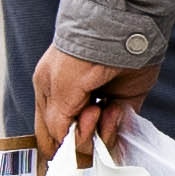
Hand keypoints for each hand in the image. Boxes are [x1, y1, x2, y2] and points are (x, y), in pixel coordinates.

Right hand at [27, 49, 145, 166]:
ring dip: (101, 131)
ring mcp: (100, 105)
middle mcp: (74, 104)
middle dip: (83, 138)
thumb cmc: (80, 57)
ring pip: (97, 139)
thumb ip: (57, 121)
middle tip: (92, 115)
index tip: (71, 134)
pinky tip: (115, 109)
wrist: (118, 32)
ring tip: (104, 109)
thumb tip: (64, 143)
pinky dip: (116, 127)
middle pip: (75, 141)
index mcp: (51, 97)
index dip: (61, 143)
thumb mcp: (59, 89)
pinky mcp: (123, 105)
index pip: (51, 135)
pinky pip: (118, 131)